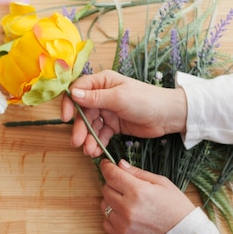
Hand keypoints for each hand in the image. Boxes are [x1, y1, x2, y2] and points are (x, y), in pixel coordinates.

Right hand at [60, 70, 187, 156]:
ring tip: (89, 151)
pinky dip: (96, 142)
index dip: (69, 103)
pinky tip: (96, 150)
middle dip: (79, 128)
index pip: (78, 90)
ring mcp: (107, 110)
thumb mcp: (119, 98)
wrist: (168, 116)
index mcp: (102, 82)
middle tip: (77, 142)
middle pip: (82, 112)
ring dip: (88, 138)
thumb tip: (73, 94)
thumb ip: (95, 98)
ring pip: (90, 125)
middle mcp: (102, 95)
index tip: (65, 118)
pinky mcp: (113, 124)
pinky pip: (100, 133)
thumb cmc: (147, 100)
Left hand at [99, 159, 194, 233]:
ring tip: (129, 202)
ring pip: (104, 205)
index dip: (107, 167)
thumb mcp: (162, 183)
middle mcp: (127, 208)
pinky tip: (126, 215)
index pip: (112, 175)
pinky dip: (113, 216)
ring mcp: (123, 223)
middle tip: (126, 186)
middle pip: (106, 189)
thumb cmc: (176, 207)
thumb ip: (138, 173)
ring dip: (112, 201)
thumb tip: (120, 164)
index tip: (106, 164)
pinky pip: (106, 221)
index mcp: (138, 191)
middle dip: (113, 184)